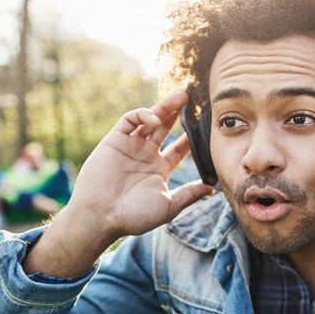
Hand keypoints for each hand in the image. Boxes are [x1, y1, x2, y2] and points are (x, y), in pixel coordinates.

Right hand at [64, 92, 212, 240]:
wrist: (102, 216)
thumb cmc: (135, 216)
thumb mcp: (169, 206)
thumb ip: (189, 194)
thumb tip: (212, 189)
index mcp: (159, 170)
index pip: (179, 149)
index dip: (191, 138)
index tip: (207, 127)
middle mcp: (146, 156)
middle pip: (166, 129)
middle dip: (179, 115)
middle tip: (195, 102)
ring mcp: (130, 146)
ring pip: (150, 120)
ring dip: (165, 107)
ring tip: (182, 98)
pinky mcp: (115, 140)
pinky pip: (129, 120)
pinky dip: (143, 115)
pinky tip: (155, 119)